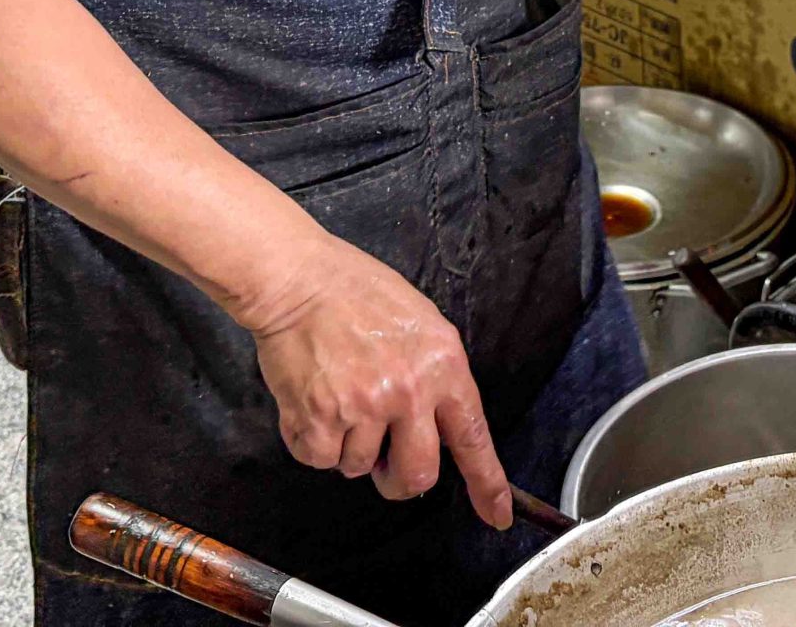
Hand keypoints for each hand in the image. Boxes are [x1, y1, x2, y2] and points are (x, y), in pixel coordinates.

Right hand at [244, 229, 513, 529]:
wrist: (298, 280)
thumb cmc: (357, 292)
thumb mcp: (422, 324)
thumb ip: (435, 375)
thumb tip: (438, 424)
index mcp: (443, 365)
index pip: (473, 437)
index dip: (487, 484)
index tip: (497, 515)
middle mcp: (408, 391)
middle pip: (418, 476)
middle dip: (400, 480)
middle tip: (386, 461)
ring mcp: (363, 407)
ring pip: (360, 468)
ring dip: (348, 447)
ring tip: (339, 398)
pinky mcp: (319, 417)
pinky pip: (320, 460)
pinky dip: (312, 441)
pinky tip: (313, 403)